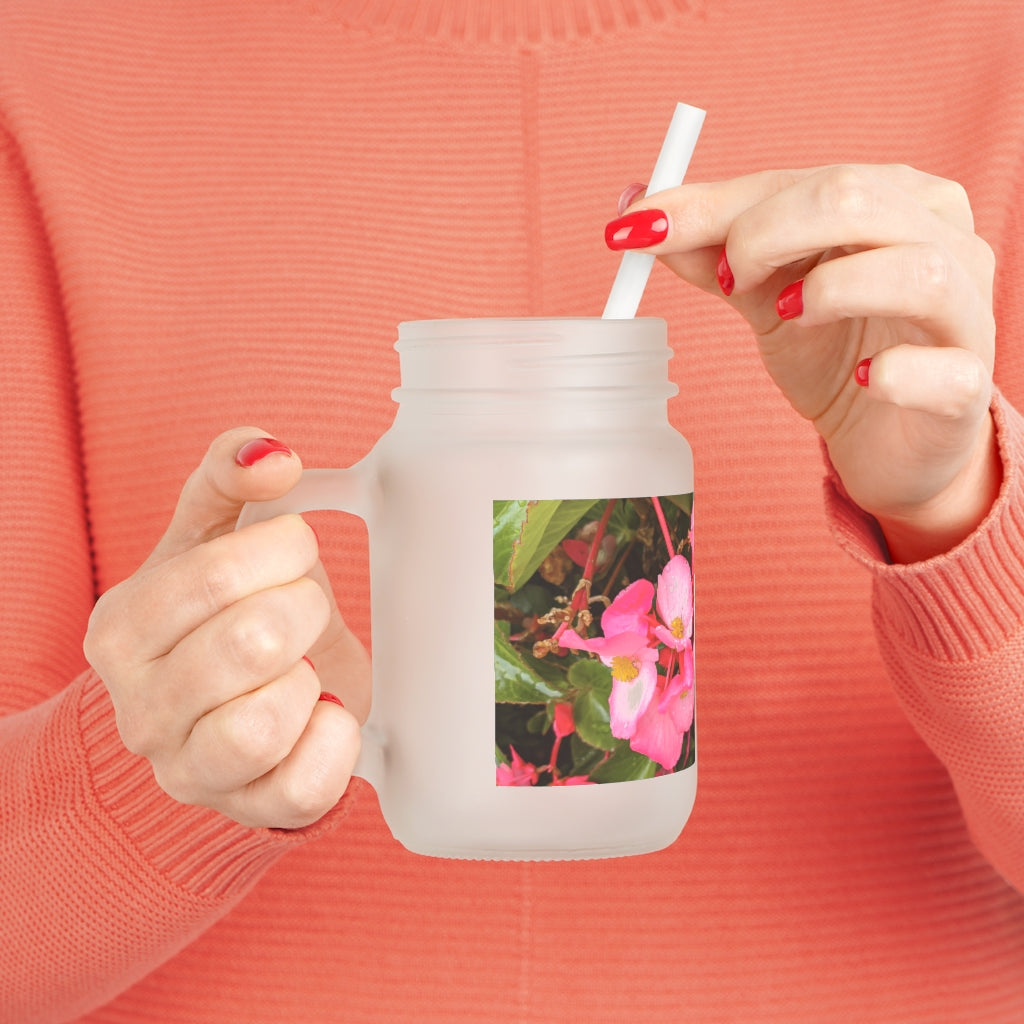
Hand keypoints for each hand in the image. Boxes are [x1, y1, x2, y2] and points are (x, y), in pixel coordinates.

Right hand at [84, 428, 368, 828]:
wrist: (231, 703)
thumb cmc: (223, 613)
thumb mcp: (213, 534)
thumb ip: (228, 476)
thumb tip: (271, 454)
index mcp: (122, 629)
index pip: (215, 576)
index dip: (282, 550)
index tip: (295, 550)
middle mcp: (140, 709)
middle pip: (251, 643)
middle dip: (304, 609)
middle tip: (304, 609)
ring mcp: (189, 770)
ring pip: (264, 724)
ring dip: (309, 679)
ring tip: (303, 666)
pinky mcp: (248, 809)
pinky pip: (303, 787)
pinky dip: (335, 740)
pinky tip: (324, 711)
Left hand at [607, 165, 999, 561]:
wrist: (887, 439)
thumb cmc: (834, 352)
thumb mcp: (764, 295)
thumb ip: (711, 252)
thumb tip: (637, 211)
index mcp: (894, 199)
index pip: (800, 180)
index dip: (715, 205)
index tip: (639, 229)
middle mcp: (943, 239)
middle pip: (856, 199)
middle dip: (766, 233)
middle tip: (727, 281)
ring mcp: (966, 312)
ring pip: (916, 270)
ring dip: (831, 290)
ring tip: (786, 316)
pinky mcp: (968, 386)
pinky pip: (944, 370)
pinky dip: (896, 373)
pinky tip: (863, 380)